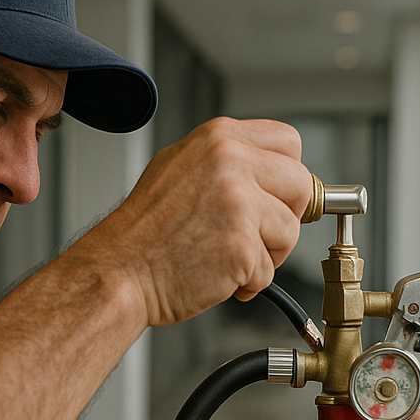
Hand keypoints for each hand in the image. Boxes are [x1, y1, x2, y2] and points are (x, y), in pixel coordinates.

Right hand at [73, 118, 310, 325]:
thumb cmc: (145, 230)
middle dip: (286, 216)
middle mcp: (230, 162)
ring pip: (290, 231)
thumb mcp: (181, 168)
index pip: (289, 143)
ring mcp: (238, 203)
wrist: (119, 271)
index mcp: (218, 138)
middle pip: (300, 184)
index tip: (277, 197)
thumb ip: (228, 163)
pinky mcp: (241, 245)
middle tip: (258, 235)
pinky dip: (248, 282)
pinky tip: (217, 274)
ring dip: (267, 254)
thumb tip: (270, 173)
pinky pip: (269, 269)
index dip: (286, 177)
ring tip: (228, 257)